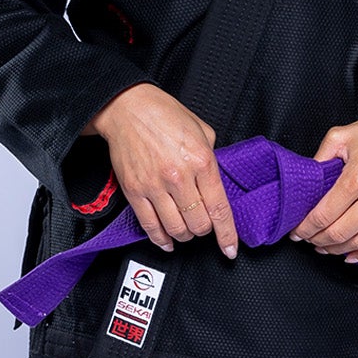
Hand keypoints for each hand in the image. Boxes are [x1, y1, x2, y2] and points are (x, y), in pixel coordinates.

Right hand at [84, 83, 238, 257]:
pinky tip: (167, 242)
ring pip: (176, 230)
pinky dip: (160, 239)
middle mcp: (179, 177)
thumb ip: (212, 160)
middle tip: (203, 225)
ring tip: (186, 231)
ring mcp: (155, 186)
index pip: (219, 209)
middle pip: (199, 224)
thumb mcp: (203, 131)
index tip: (230, 249)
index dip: (227, 235)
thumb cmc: (164, 115)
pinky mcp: (135, 191)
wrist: (128, 108)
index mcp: (201, 161)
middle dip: (204, 230)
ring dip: (184, 236)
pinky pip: (149, 226)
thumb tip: (216, 184)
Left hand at [290, 103, 357, 261]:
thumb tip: (307, 181)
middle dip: (317, 240)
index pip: (324, 215)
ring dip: (337, 249)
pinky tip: (352, 254)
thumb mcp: (343, 135)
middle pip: (339, 234)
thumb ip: (321, 158)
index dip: (306, 228)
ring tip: (325, 245)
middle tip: (308, 238)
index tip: (297, 231)